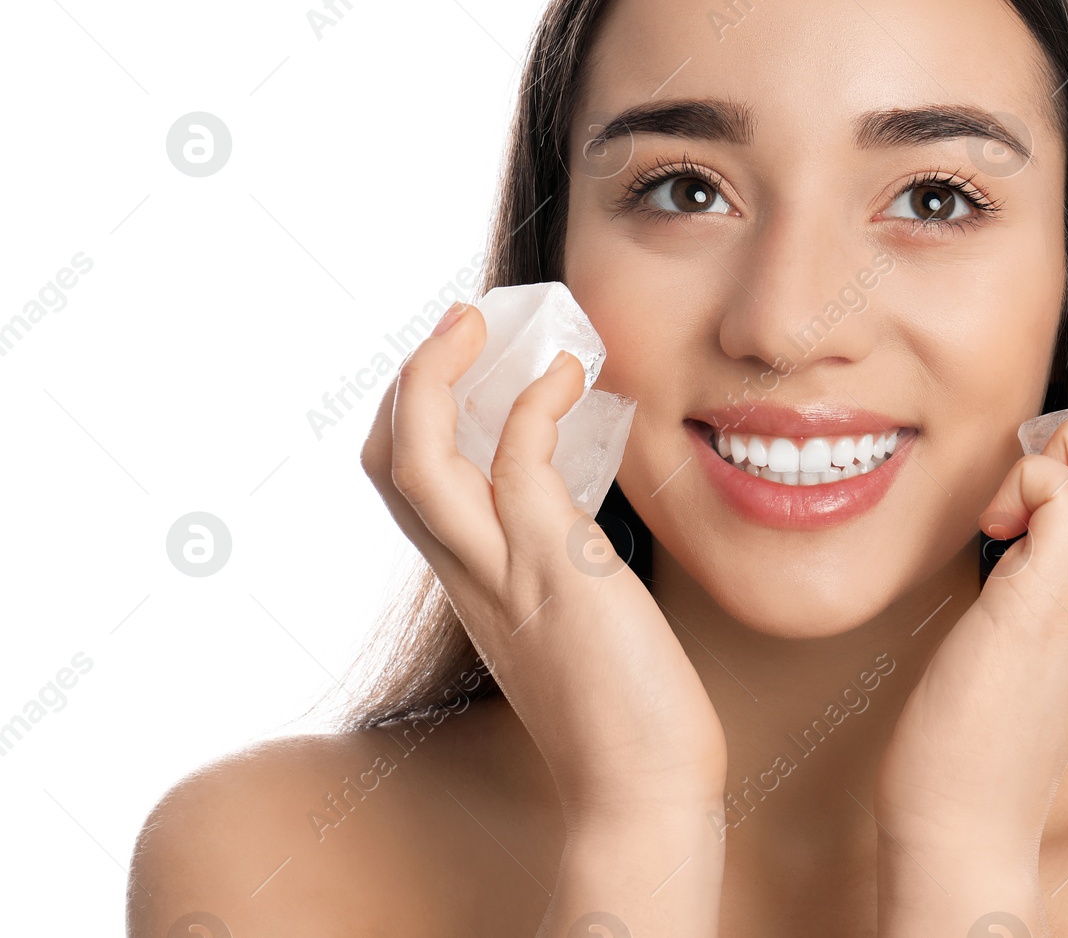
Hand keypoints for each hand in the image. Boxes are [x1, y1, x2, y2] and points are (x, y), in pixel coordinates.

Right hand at [360, 304, 727, 830]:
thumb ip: (554, 571)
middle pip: (385, 461)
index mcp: (469, 583)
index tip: (460, 362)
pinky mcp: (555, 568)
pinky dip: (536, 402)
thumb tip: (579, 524)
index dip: (414, 413)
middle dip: (410, 380)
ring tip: (476, 320)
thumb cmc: (622, 709)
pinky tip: (572, 374)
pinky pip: (518, 462)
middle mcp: (467, 574)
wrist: (641, 787)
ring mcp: (503, 570)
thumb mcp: (567, 623)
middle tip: (460, 325)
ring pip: (416, 460)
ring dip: (435, 376)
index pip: (401, 484)